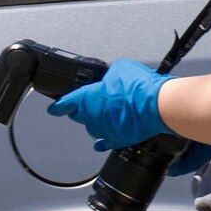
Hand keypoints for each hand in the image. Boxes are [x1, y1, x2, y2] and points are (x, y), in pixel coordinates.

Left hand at [53, 65, 167, 152]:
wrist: (157, 105)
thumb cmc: (139, 87)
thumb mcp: (121, 68)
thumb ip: (111, 74)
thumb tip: (113, 77)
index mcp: (88, 98)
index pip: (67, 102)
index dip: (59, 106)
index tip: (54, 109)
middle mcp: (92, 116)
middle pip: (80, 115)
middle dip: (80, 111)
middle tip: (83, 108)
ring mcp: (104, 130)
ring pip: (93, 128)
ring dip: (96, 122)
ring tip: (103, 116)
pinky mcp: (118, 139)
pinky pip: (106, 142)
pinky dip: (103, 141)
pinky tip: (101, 143)